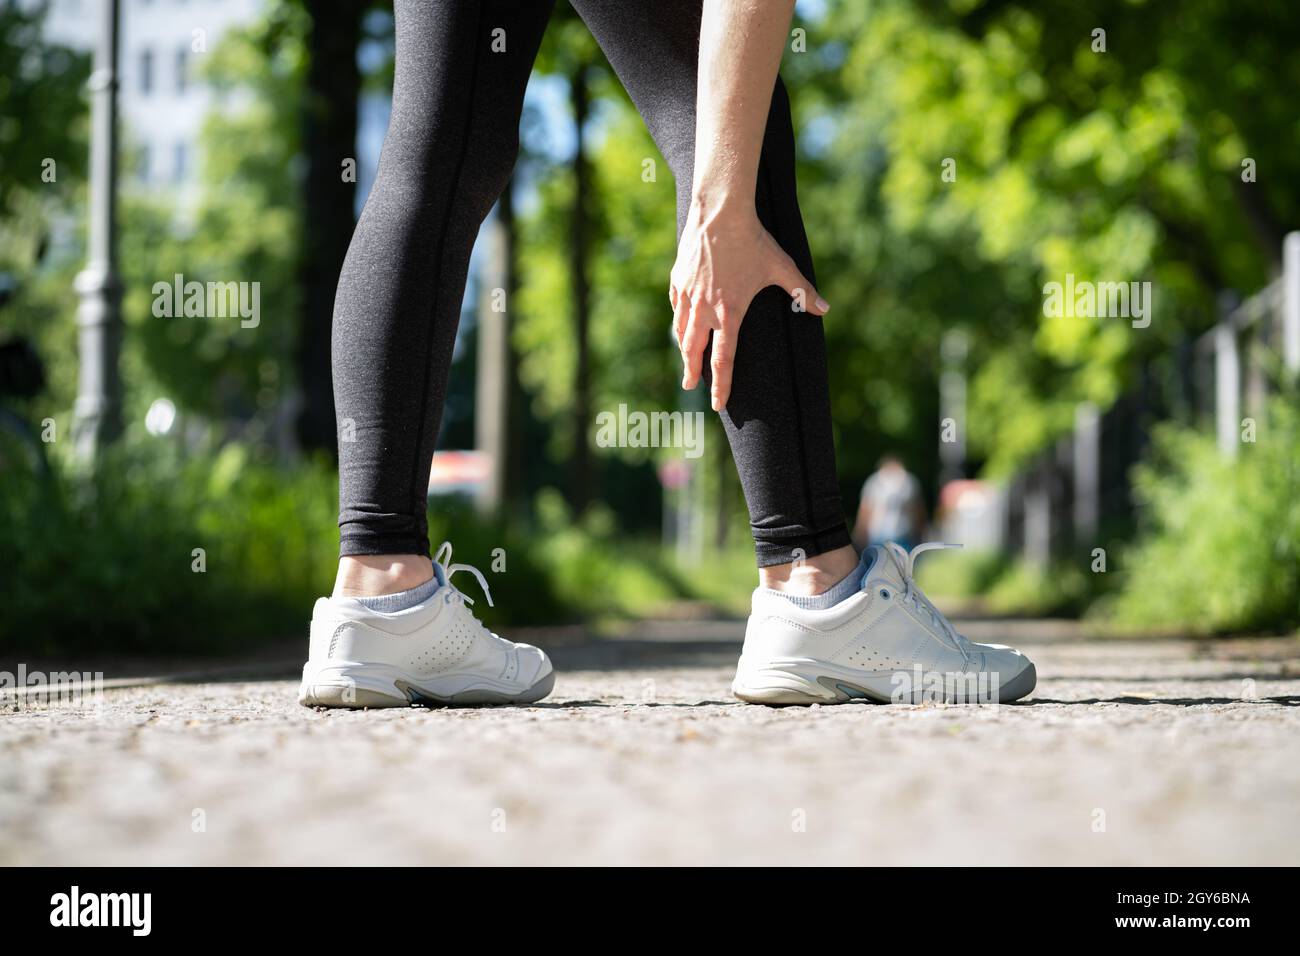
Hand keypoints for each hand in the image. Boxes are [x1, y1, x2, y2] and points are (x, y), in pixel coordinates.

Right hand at [669, 202, 827, 411]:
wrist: (720, 212)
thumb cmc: (754, 241)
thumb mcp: (782, 267)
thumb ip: (802, 292)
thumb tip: (825, 309)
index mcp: (730, 313)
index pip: (724, 360)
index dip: (721, 385)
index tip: (718, 403)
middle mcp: (705, 309)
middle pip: (694, 351)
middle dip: (692, 373)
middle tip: (690, 386)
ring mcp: (688, 295)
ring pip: (681, 331)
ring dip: (683, 350)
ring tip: (685, 361)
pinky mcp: (678, 280)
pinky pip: (677, 306)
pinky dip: (679, 319)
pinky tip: (681, 323)